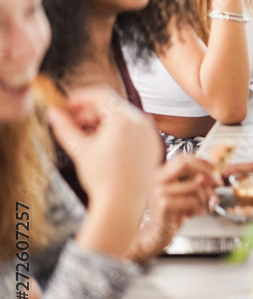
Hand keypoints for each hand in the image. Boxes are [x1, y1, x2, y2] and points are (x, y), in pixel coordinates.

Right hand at [48, 86, 160, 211]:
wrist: (123, 203)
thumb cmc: (102, 178)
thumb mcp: (80, 149)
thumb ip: (64, 127)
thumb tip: (52, 113)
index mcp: (124, 119)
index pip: (101, 95)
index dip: (80, 97)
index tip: (67, 105)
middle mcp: (141, 122)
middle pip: (113, 106)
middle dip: (90, 111)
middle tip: (72, 122)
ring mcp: (150, 134)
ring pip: (124, 118)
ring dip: (103, 122)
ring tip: (85, 135)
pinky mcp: (154, 146)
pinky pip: (135, 131)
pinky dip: (119, 132)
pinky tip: (104, 145)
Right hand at [130, 155, 220, 262]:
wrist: (157, 233)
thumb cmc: (172, 213)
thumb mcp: (184, 193)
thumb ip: (194, 180)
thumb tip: (212, 170)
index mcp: (160, 174)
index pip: (182, 158)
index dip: (200, 160)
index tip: (214, 166)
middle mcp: (156, 180)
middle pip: (186, 165)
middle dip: (206, 172)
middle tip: (217, 183)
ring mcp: (158, 191)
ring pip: (195, 185)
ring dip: (205, 197)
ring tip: (200, 206)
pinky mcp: (164, 204)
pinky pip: (193, 200)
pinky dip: (198, 208)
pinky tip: (192, 214)